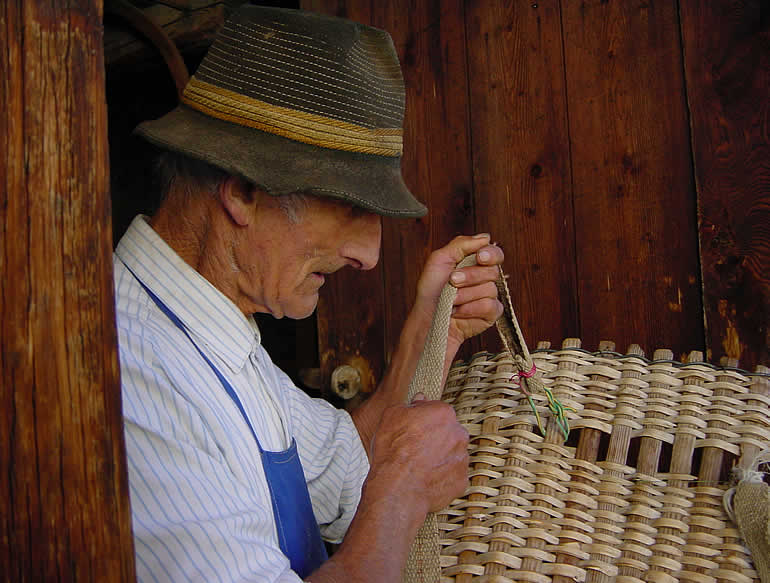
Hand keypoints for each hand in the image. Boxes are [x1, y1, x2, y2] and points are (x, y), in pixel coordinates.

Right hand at [367, 395, 468, 514]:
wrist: (398, 488)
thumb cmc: (393, 451)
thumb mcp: (391, 416)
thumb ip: (409, 405)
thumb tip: (419, 400)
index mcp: (444, 413)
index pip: (437, 410)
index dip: (422, 419)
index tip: (412, 428)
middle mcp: (459, 433)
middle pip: (447, 431)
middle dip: (434, 437)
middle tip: (414, 448)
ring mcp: (462, 458)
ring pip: (451, 453)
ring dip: (439, 457)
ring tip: (418, 466)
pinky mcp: (462, 480)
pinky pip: (452, 475)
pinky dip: (441, 476)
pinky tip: (425, 479)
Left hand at [415, 234, 504, 351]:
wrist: (427, 317)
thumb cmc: (431, 289)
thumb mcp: (439, 259)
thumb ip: (461, 244)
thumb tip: (485, 237)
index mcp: (475, 263)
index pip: (495, 254)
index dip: (491, 254)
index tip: (480, 257)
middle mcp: (485, 278)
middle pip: (492, 271)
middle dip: (470, 276)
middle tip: (452, 281)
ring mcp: (489, 296)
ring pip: (490, 289)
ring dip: (465, 295)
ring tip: (452, 299)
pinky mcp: (491, 313)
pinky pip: (489, 306)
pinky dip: (470, 308)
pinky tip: (459, 311)